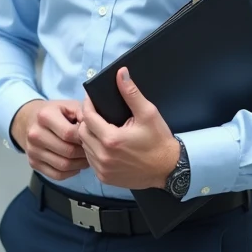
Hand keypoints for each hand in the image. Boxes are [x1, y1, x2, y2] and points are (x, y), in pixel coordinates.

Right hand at [11, 99, 89, 180]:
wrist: (29, 120)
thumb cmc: (55, 112)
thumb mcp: (69, 106)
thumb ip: (84, 113)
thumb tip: (95, 128)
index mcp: (45, 116)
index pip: (69, 133)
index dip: (85, 138)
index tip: (92, 137)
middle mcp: (35, 134)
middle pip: (68, 151)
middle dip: (84, 152)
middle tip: (93, 150)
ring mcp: (32, 151)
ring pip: (63, 165)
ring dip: (79, 164)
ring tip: (86, 158)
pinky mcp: (33, 163)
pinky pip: (57, 175)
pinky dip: (70, 173)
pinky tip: (76, 164)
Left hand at [79, 68, 179, 189]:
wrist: (168, 169)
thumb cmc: (159, 141)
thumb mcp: (148, 113)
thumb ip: (131, 93)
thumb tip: (121, 73)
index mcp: (111, 139)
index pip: (88, 117)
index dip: (88, 105)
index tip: (92, 99)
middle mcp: (103, 156)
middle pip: (82, 132)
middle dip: (87, 121)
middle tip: (97, 114)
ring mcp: (102, 169)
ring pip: (84, 147)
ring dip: (89, 136)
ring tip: (100, 128)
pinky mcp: (105, 178)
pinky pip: (90, 160)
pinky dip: (93, 150)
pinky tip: (104, 144)